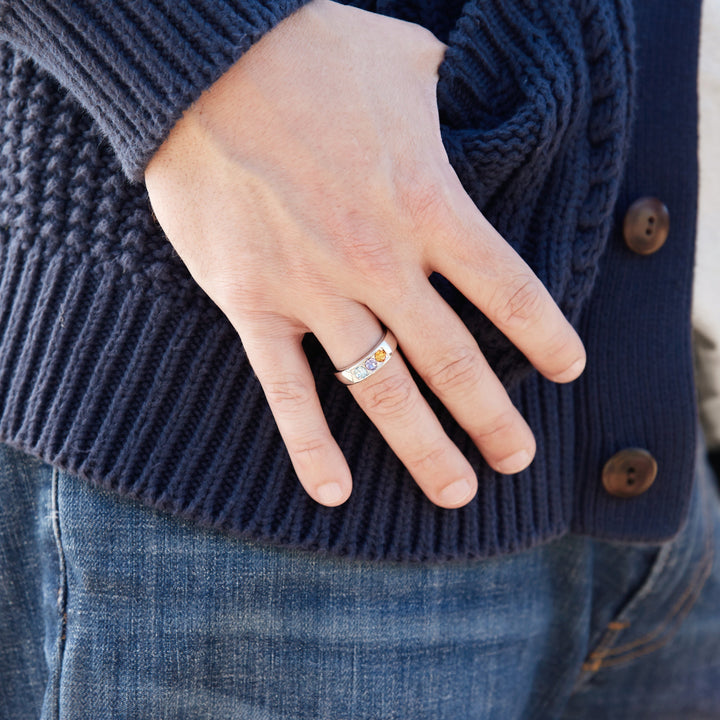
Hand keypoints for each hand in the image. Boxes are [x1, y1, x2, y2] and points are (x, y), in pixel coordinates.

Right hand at [145, 0, 585, 508]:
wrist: (198, 68)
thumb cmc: (304, 54)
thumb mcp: (399, 58)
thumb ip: (442, 89)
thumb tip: (453, 88)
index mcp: (427, 203)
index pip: (507, 290)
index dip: (546, 336)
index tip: (568, 371)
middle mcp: (379, 260)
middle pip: (452, 360)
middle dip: (492, 417)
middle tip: (518, 458)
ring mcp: (314, 289)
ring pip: (381, 390)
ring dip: (424, 448)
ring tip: (457, 492)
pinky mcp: (253, 303)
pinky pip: (286, 389)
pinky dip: (310, 445)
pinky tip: (335, 493)